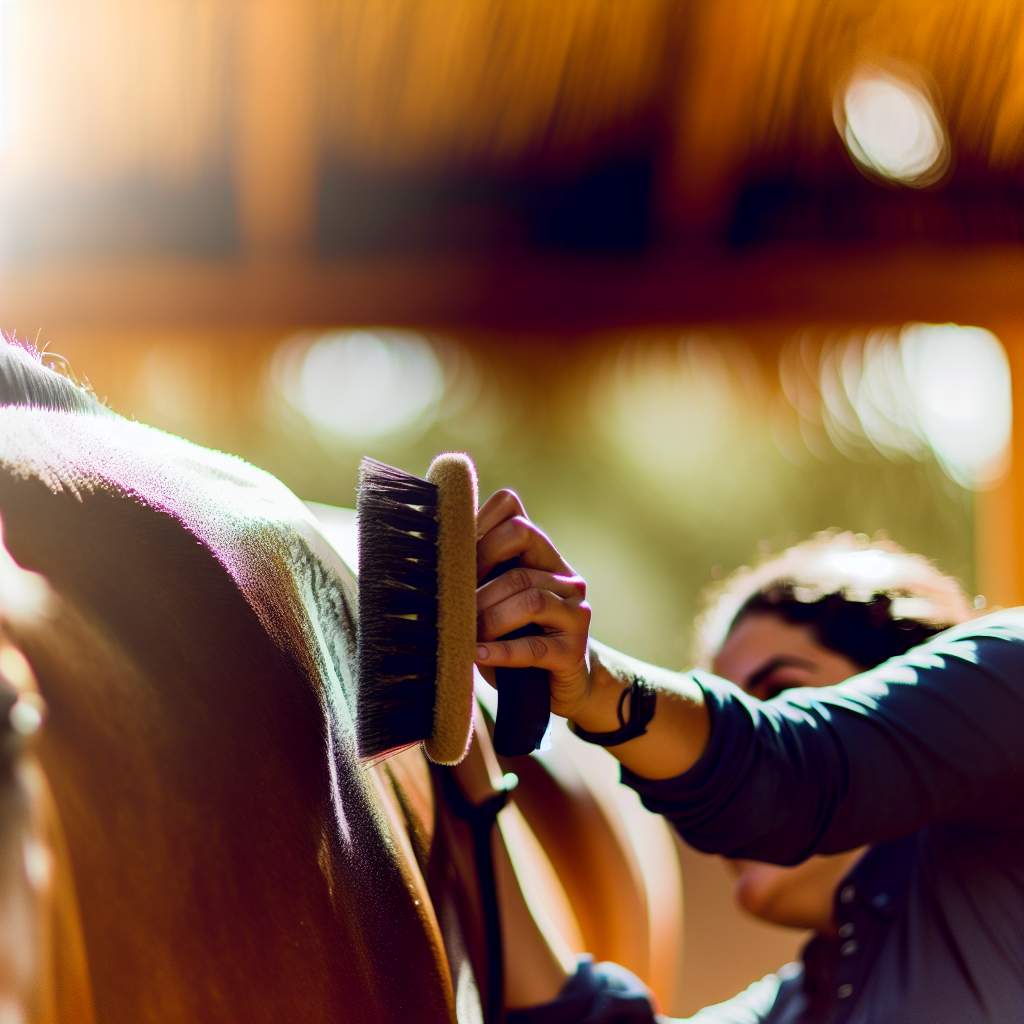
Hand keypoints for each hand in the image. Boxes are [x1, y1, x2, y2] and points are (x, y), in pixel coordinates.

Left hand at [475, 489, 592, 718]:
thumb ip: (478, 575)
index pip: (512, 509)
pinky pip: (534, 646)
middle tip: (457, 595)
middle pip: (523, 536)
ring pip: (529, 596)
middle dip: (481, 561)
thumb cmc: (514, 639)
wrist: (555, 687)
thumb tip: (428, 557)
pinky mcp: (574, 650)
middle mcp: (563, 574)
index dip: (477, 522)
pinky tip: (479, 654)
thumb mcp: (495, 601)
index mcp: (540, 555)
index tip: (452, 553)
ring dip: (489, 616)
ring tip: (466, 634)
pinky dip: (501, 651)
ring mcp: (574, 610)